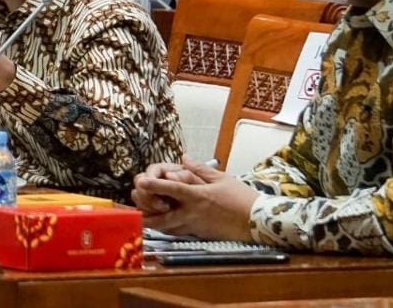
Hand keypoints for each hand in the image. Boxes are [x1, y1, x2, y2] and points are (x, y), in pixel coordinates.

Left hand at [135, 158, 257, 240]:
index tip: (141, 181)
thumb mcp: (222, 178)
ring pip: (168, 228)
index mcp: (198, 196)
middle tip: (133, 209)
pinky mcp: (199, 235)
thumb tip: (183, 158)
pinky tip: (159, 226)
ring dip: (154, 223)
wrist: (258, 222)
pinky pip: (178, 233)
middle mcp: (193, 213)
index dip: (155, 185)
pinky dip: (167, 230)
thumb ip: (199, 169)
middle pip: (163, 216)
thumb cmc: (241, 198)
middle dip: (146, 213)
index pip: (173, 189)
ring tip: (140, 218)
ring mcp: (196, 226)